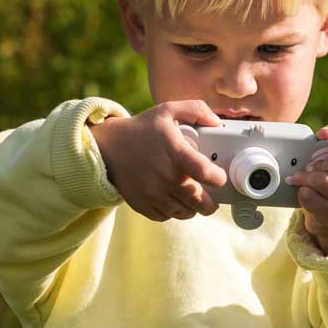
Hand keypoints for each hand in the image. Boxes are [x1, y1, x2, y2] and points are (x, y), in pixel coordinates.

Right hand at [88, 101, 228, 221]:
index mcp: (174, 152)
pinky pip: (166, 217)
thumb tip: (217, 123)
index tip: (219, 177)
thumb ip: (196, 110)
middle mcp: (164, 175)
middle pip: (198, 201)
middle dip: (210, 204)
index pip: (204, 172)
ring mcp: (152, 193)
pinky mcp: (142, 205)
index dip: (218, 178)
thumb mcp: (168, 111)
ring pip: (184, 212)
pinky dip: (174, 212)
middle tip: (212, 199)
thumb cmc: (143, 129)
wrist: (108, 147)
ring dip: (192, 208)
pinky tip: (174, 200)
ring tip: (192, 198)